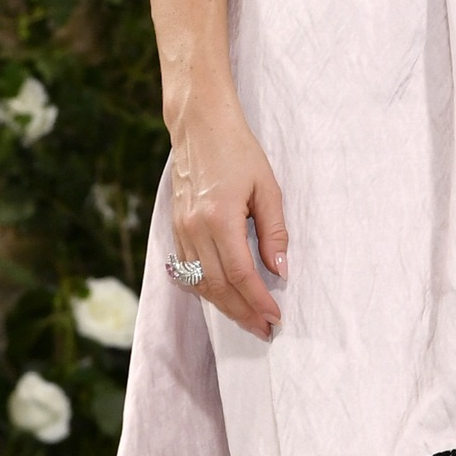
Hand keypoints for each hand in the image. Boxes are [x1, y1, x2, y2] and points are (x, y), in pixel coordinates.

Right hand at [168, 95, 287, 338]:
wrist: (200, 125)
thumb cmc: (238, 151)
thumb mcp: (268, 188)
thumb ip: (274, 232)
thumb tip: (280, 271)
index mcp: (220, 218)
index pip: (241, 275)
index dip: (259, 300)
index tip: (276, 316)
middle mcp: (195, 228)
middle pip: (219, 286)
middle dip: (243, 313)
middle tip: (264, 329)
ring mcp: (181, 229)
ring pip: (200, 283)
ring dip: (224, 306)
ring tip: (248, 319)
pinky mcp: (175, 227)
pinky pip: (188, 270)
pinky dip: (206, 288)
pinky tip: (223, 296)